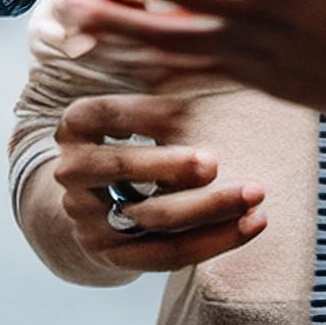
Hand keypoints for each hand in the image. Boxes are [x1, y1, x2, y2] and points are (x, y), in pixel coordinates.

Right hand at [49, 93, 265, 273]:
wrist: (95, 204)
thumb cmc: (131, 141)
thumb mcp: (134, 114)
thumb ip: (163, 101)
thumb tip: (211, 68)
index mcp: (76, 125)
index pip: (110, 113)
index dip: (150, 111)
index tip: (191, 109)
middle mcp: (71, 172)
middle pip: (122, 170)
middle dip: (172, 166)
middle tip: (216, 161)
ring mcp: (87, 218)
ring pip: (152, 218)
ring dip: (209, 207)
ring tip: (254, 195)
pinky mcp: (114, 255)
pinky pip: (170, 253)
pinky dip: (216, 239)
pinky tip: (253, 222)